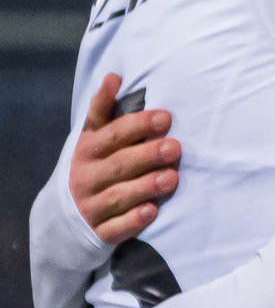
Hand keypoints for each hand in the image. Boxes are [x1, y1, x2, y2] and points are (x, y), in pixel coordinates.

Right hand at [70, 74, 180, 244]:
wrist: (65, 215)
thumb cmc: (93, 165)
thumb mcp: (93, 137)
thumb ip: (104, 109)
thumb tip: (114, 76)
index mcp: (88, 150)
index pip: (112, 135)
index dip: (137, 125)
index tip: (166, 117)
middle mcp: (87, 177)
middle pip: (119, 164)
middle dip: (147, 155)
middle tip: (175, 147)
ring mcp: (92, 205)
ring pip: (119, 196)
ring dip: (146, 186)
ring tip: (171, 178)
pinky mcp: (100, 231)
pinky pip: (116, 227)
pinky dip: (133, 220)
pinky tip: (152, 211)